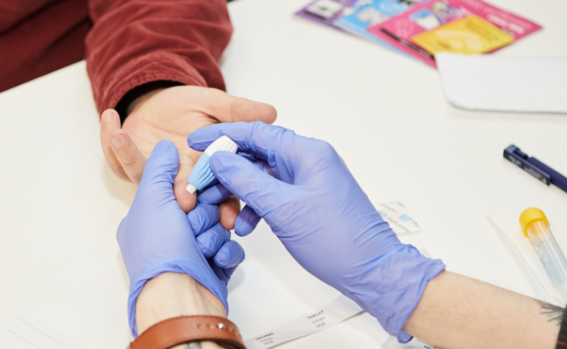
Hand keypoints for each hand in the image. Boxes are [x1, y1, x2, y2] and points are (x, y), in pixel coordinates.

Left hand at [100, 85, 276, 229]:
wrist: (159, 103)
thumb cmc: (188, 107)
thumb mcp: (214, 103)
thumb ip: (238, 111)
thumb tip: (271, 113)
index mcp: (205, 170)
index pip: (221, 194)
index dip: (227, 207)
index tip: (229, 217)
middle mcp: (178, 180)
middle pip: (183, 196)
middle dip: (182, 196)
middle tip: (184, 198)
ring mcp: (152, 178)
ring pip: (145, 180)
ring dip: (132, 159)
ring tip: (123, 138)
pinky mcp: (129, 167)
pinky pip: (117, 161)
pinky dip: (111, 140)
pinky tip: (111, 117)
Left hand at [117, 140, 244, 336]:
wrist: (178, 298)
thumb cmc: (160, 253)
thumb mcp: (152, 197)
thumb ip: (160, 167)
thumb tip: (166, 148)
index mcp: (148, 219)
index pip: (178, 190)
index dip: (192, 189)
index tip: (197, 191)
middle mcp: (167, 237)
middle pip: (203, 207)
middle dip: (205, 215)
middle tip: (195, 224)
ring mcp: (189, 254)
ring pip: (218, 227)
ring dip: (214, 235)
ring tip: (203, 247)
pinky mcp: (211, 270)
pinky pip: (229, 250)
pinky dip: (226, 253)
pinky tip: (217, 258)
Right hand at [186, 122, 444, 341]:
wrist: (370, 271)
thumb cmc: (338, 240)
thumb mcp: (283, 208)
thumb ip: (247, 180)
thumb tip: (220, 159)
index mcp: (307, 152)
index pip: (256, 133)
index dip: (221, 136)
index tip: (195, 141)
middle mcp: (309, 161)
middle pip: (256, 153)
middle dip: (226, 169)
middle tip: (202, 183)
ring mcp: (308, 182)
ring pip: (262, 176)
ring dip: (239, 192)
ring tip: (221, 209)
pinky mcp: (307, 201)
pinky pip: (272, 195)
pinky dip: (255, 207)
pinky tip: (244, 225)